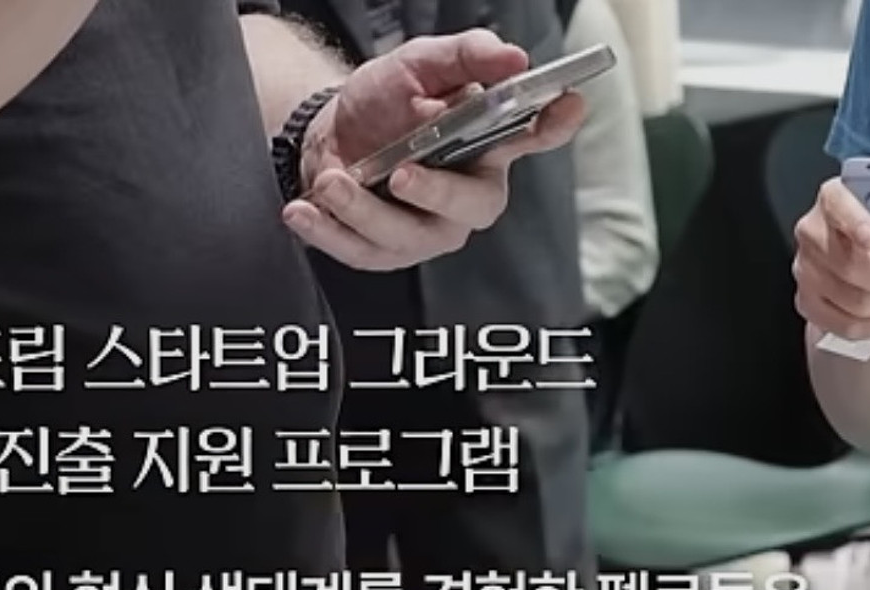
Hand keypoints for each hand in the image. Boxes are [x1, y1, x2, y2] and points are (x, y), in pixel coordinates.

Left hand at [285, 29, 585, 270]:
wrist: (329, 136)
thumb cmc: (384, 104)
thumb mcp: (417, 65)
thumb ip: (464, 57)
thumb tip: (511, 56)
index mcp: (488, 146)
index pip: (534, 136)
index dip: (554, 125)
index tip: (567, 104)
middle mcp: (467, 194)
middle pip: (474, 207)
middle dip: (437, 193)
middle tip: (400, 173)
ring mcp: (427, 230)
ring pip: (408, 236)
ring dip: (364, 211)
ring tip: (331, 181)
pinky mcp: (384, 253)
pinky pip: (361, 252)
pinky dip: (328, 233)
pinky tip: (303, 211)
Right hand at [793, 177, 869, 338]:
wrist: (858, 252)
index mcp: (835, 199)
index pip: (838, 205)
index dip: (856, 222)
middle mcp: (814, 231)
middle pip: (851, 264)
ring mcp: (806, 266)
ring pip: (851, 298)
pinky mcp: (805, 297)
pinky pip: (838, 322)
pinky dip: (865, 326)